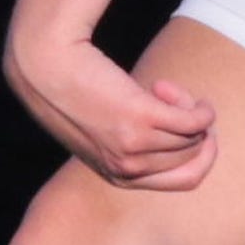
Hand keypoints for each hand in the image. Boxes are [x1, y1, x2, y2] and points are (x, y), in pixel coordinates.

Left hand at [4, 27, 215, 191]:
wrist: (43, 65)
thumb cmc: (73, 90)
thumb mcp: (103, 128)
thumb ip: (135, 138)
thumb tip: (193, 131)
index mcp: (121, 176)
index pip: (186, 179)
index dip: (201, 152)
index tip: (194, 126)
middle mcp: (128, 168)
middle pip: (194, 152)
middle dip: (193, 124)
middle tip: (164, 97)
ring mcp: (135, 146)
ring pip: (195, 135)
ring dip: (189, 108)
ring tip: (156, 88)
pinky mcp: (141, 118)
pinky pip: (196, 120)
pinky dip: (199, 106)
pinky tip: (167, 87)